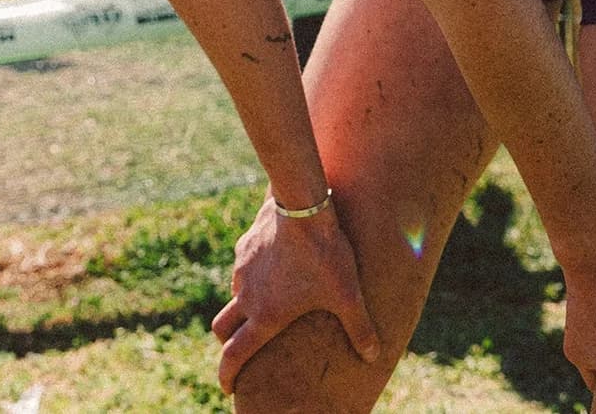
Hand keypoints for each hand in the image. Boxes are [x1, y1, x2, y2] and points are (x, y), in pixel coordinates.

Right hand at [210, 196, 380, 394]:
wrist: (304, 206)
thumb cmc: (326, 254)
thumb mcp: (347, 294)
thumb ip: (359, 327)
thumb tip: (373, 355)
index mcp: (265, 317)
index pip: (234, 356)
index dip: (227, 375)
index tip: (228, 388)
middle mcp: (247, 296)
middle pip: (222, 328)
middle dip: (227, 342)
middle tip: (239, 348)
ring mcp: (242, 269)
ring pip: (233, 295)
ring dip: (242, 305)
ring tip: (264, 303)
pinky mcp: (245, 245)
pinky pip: (242, 267)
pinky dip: (251, 275)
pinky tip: (273, 266)